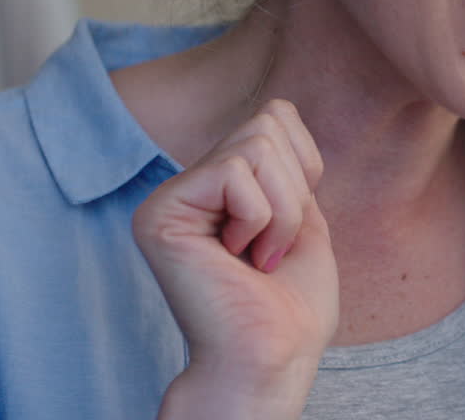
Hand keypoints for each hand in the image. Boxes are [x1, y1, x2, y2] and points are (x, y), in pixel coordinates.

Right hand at [133, 99, 337, 419]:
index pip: (277, 114)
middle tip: (273, 246)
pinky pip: (236, 173)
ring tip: (259, 255)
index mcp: (221, 183)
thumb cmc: (293, 303)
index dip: (304, 166)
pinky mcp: (160, 212)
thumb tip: (278, 107)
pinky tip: (239, 259)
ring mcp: (169, 196)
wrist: (274, 357)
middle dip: (295, 189)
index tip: (289, 225)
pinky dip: (259, 218)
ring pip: (258, 143)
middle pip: (268, 121)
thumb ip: (286, 162)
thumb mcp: (304, 214)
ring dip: (282, 209)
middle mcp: (188, 184)